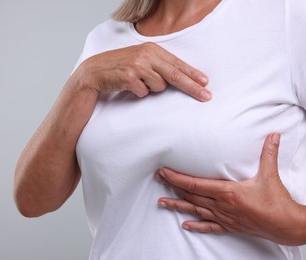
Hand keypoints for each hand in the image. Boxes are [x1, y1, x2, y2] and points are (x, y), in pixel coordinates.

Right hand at [75, 42, 210, 100]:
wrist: (93, 72)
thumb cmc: (118, 67)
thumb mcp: (139, 60)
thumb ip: (157, 65)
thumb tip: (179, 78)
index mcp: (151, 49)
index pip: (177, 63)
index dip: (193, 74)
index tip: (205, 83)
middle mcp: (146, 55)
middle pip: (175, 75)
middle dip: (192, 87)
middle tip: (206, 96)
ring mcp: (137, 66)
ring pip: (159, 87)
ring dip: (150, 89)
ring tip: (137, 82)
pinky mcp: (129, 77)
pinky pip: (144, 93)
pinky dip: (138, 93)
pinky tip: (128, 86)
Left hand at [155, 133, 305, 245]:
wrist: (286, 226)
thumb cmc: (276, 202)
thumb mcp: (270, 175)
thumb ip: (268, 154)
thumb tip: (273, 135)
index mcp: (227, 192)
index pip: (194, 184)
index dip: (176, 178)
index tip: (164, 172)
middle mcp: (221, 205)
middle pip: (190, 195)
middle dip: (172, 186)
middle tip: (158, 178)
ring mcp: (223, 217)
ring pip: (195, 210)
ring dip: (177, 205)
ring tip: (162, 202)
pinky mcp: (229, 226)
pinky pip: (208, 226)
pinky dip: (196, 226)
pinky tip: (185, 225)